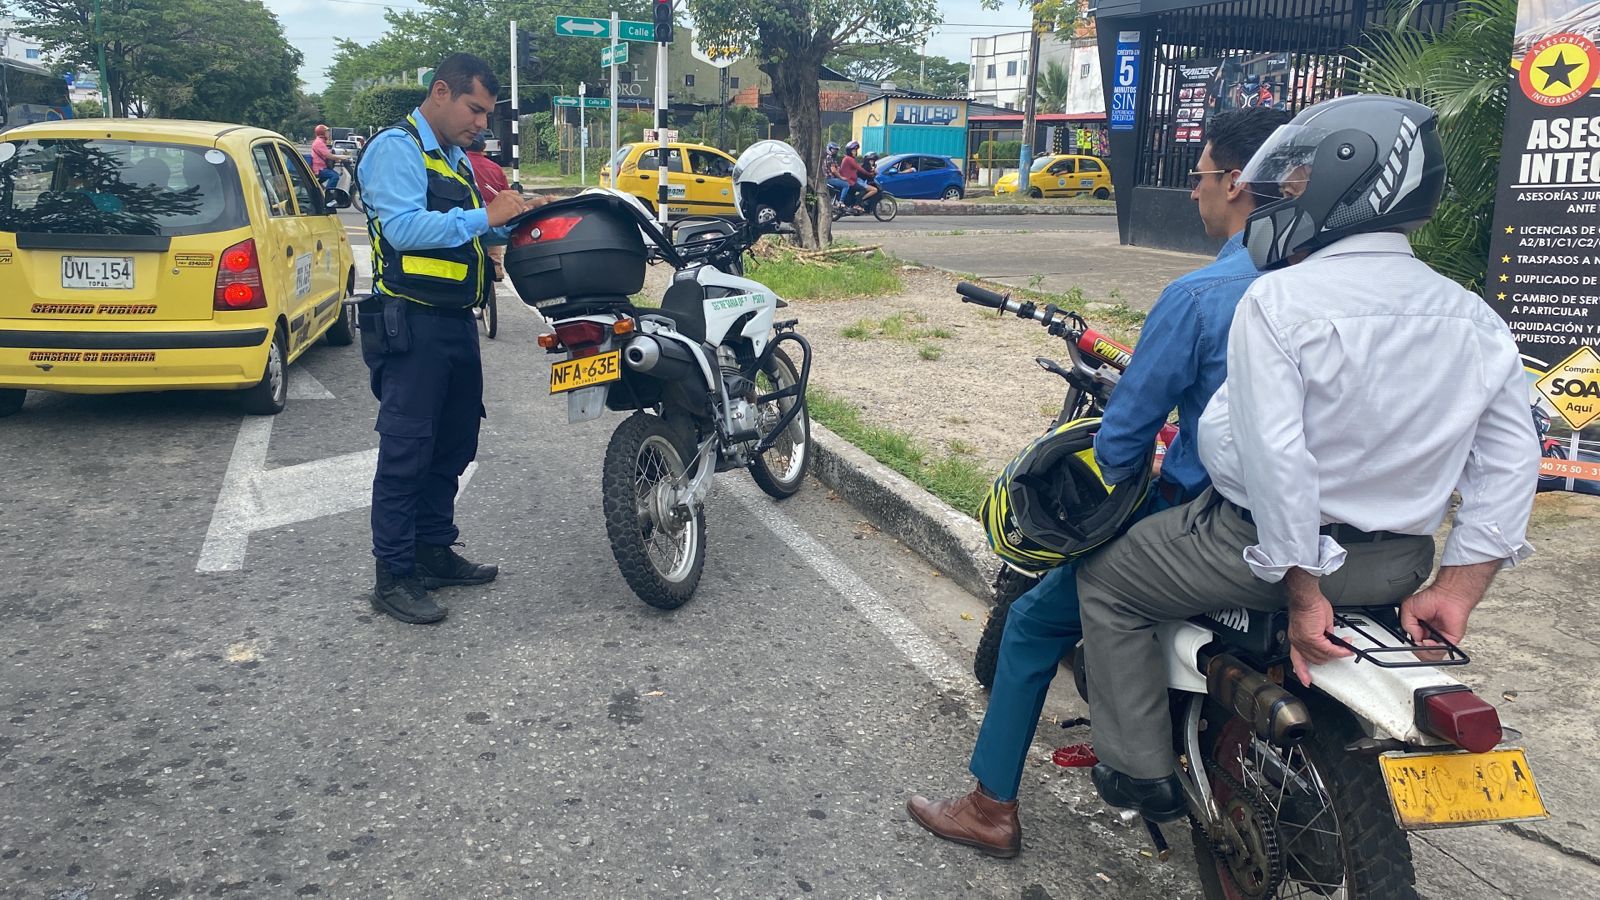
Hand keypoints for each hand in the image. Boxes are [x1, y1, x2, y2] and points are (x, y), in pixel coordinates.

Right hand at [486, 190, 531, 226]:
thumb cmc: (492, 212)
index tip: (515, 204)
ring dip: (517, 212)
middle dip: (519, 206)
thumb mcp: (499, 201)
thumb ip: (510, 201)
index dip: (517, 199)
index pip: (517, 193)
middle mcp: (509, 196)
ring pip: (521, 208)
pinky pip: (519, 214)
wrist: (487, 217)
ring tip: (508, 215)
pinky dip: (516, 217)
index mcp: (504, 193)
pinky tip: (509, 217)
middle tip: (513, 211)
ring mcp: (512, 202)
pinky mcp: (513, 209)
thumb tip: (523, 206)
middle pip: (521, 200)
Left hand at [1285, 571, 1350, 686]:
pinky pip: (1328, 650)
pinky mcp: (1312, 638)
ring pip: (1323, 656)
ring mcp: (1304, 641)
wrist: (1306, 597)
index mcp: (1296, 638)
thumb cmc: (1310, 605)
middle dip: (1330, 657)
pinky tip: (1345, 648)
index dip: (1302, 671)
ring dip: (1337, 654)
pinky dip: (1339, 651)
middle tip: (1341, 651)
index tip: (1307, 680)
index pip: (1297, 659)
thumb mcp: (1317, 624)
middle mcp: (1297, 642)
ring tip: (1346, 649)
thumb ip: (1323, 635)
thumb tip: (1331, 641)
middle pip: (1315, 659)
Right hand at [1398, 561, 1493, 659]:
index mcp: (1421, 629)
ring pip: (1432, 655)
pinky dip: (1434, 649)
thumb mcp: (1408, 608)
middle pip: (1422, 653)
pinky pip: (1442, 651)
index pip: (1414, 645)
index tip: (1409, 643)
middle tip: (1416, 642)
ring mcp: (1440, 639)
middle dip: (1417, 650)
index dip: (1411, 646)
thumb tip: (1414, 638)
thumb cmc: (1432, 597)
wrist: (1448, 596)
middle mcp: (1430, 635)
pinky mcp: (1450, 641)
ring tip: (1423, 641)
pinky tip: (1429, 641)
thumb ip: (1406, 625)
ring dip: (1424, 651)